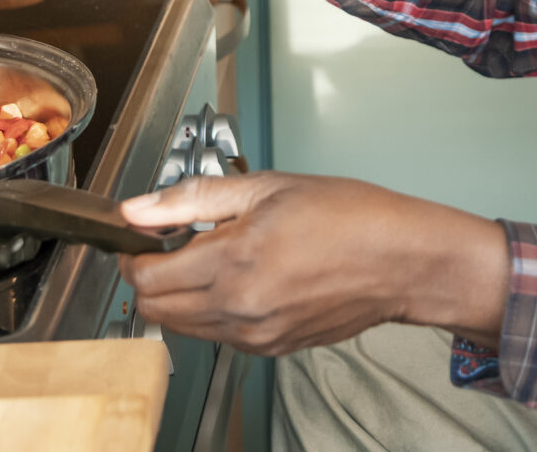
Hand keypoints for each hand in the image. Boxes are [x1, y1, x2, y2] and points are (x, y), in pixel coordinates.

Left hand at [118, 173, 511, 356]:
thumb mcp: (269, 187)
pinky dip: (214, 312)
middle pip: (156, 310)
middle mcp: (239, 308)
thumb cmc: (352, 218)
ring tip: (214, 258)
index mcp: (234, 261)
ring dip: (181, 297)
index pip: (146, 277)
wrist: (402, 262)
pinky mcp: (271, 348)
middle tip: (171, 246)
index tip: (143, 237)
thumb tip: (138, 209)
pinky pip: (220, 336)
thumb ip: (194, 198)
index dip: (134, 254)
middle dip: (150, 278)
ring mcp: (255, 335)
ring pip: (184, 328)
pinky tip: (243, 279)